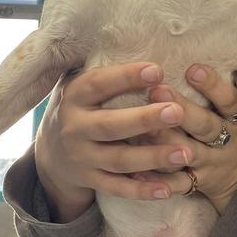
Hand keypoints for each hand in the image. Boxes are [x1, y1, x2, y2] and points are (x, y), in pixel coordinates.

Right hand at [34, 61, 196, 220]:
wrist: (51, 154)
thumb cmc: (81, 108)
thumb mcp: (81, 85)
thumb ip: (107, 73)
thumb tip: (146, 46)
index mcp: (74, 97)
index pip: (99, 84)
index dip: (126, 77)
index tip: (158, 70)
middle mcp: (74, 128)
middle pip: (110, 126)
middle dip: (144, 120)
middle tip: (177, 112)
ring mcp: (82, 158)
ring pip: (119, 160)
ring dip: (152, 158)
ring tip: (184, 152)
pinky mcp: (90, 181)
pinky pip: (118, 188)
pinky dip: (143, 190)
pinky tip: (168, 188)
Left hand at [138, 65, 236, 214]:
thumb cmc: (236, 133)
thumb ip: (221, 92)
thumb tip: (195, 51)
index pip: (230, 101)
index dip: (213, 86)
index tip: (192, 69)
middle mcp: (228, 142)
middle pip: (205, 126)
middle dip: (181, 109)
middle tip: (157, 90)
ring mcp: (211, 165)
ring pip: (187, 153)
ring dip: (164, 140)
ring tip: (141, 127)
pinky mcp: (197, 184)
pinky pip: (177, 184)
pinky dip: (157, 180)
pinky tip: (136, 170)